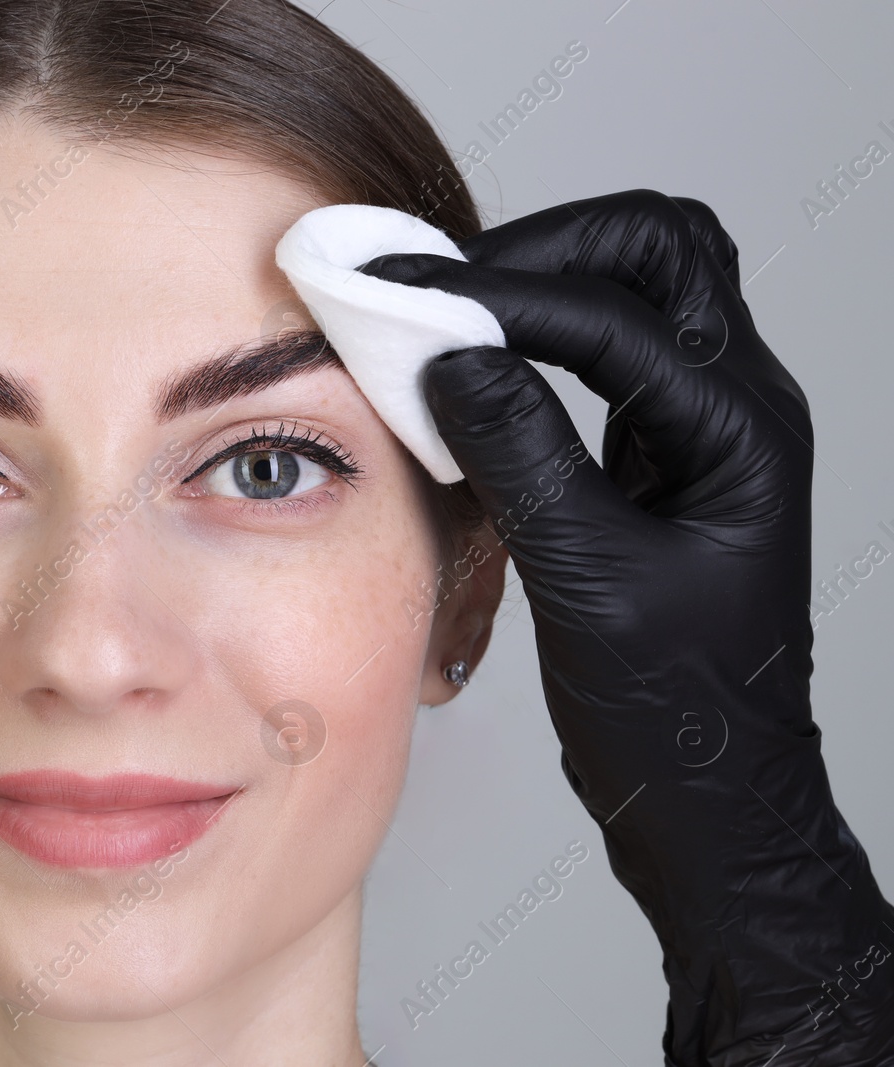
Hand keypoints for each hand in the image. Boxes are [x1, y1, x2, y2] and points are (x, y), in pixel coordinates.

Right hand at [363, 189, 893, 1065]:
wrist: (709, 792)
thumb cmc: (672, 710)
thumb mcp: (588, 579)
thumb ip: (522, 456)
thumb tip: (451, 356)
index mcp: (740, 432)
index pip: (612, 316)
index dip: (500, 297)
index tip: (405, 297)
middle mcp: (736, 408)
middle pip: (659, 250)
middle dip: (544, 246)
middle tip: (442, 282)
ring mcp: (703, 428)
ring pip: (642, 288)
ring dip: (547, 278)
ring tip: (453, 307)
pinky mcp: (662, 456)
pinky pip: (610, 353)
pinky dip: (541, 336)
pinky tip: (477, 370)